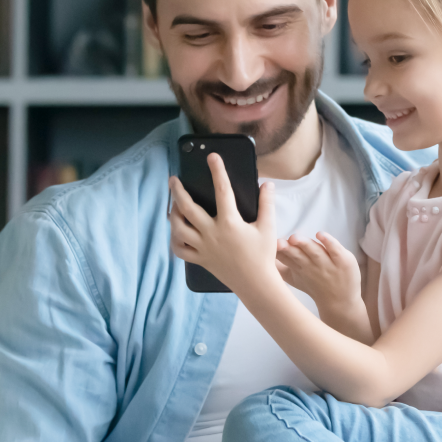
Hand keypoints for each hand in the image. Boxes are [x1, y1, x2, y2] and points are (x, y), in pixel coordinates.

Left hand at [168, 154, 276, 293]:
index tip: (212, 157)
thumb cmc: (263, 255)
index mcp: (230, 223)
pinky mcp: (200, 259)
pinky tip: (176, 232)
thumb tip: (267, 184)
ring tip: (174, 205)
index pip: (222, 191)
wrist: (256, 284)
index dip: (218, 171)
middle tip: (173, 179)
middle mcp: (212, 234)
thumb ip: (267, 204)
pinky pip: (180, 250)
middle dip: (177, 191)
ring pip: (179, 228)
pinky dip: (174, 240)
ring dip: (173, 214)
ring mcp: (203, 248)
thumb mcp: (268, 228)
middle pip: (187, 208)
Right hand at [276, 231, 361, 307]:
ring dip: (304, 244)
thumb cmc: (314, 286)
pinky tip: (320, 234)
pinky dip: (328, 242)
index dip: (276, 250)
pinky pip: (335, 250)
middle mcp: (311, 265)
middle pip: (298, 254)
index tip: (268, 246)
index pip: (285, 256)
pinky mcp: (343, 260)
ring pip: (315, 251)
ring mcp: (328, 263)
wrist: (340, 303)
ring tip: (294, 238)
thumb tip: (261, 255)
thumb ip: (279, 266)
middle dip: (288, 248)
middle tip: (278, 244)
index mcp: (297, 267)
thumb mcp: (293, 278)